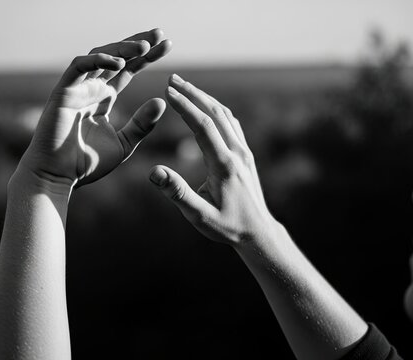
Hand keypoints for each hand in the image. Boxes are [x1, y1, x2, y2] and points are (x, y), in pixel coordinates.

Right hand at [20, 29, 172, 188]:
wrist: (58, 177)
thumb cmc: (86, 163)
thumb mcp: (124, 144)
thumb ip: (142, 124)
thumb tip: (162, 101)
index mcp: (105, 98)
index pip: (129, 70)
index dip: (147, 57)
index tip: (168, 45)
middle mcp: (91, 89)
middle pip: (116, 57)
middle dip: (138, 44)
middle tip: (159, 34)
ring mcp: (77, 89)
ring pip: (98, 56)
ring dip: (121, 49)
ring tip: (144, 46)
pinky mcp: (63, 93)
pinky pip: (78, 68)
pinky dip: (96, 61)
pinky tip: (117, 62)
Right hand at [149, 74, 278, 245]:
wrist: (258, 233)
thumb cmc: (227, 227)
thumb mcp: (199, 216)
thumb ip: (177, 193)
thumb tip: (154, 171)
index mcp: (224, 165)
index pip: (203, 126)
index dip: (185, 106)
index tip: (167, 91)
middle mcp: (237, 153)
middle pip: (215, 113)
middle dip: (193, 93)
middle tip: (173, 79)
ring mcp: (244, 152)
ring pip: (225, 115)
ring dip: (204, 98)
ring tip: (185, 88)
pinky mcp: (245, 155)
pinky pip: (231, 124)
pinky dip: (215, 110)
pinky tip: (206, 108)